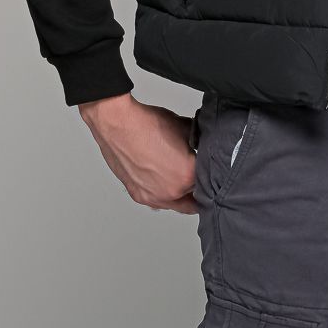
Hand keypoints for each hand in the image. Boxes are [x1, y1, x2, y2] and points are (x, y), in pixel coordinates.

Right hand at [77, 91, 197, 212]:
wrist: (118, 123)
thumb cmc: (146, 125)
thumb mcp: (185, 128)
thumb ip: (198, 142)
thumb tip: (201, 144)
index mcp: (187, 176)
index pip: (208, 183)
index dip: (209, 176)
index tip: (208, 173)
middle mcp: (171, 191)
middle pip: (193, 199)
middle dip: (196, 190)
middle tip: (196, 180)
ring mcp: (153, 196)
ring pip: (175, 204)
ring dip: (180, 196)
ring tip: (178, 180)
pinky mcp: (138, 194)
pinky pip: (157, 201)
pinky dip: (162, 193)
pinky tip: (163, 181)